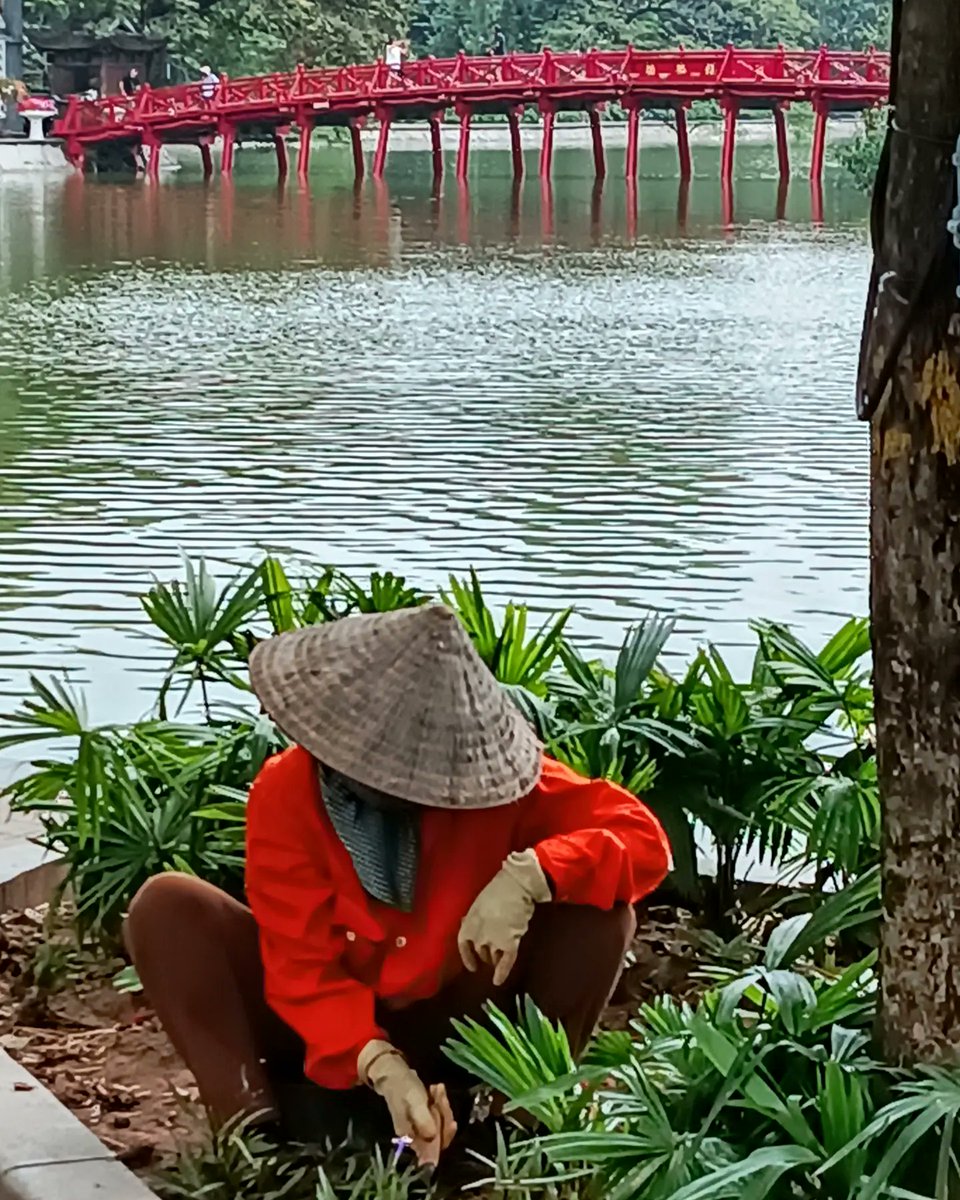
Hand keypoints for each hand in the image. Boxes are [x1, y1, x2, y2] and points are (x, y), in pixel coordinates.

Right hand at [358, 1043, 455, 1166]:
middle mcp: (416, 1138)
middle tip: (441, 1096)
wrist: (395, 1075)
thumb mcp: (414, 1103)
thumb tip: (433, 1137)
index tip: (452, 1122)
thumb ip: (423, 1121)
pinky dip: (441, 1103)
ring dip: (443, 1106)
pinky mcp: (425, 1120)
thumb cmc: (403, 1089)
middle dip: (445, 1116)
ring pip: (441, 1125)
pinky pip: (439, 1117)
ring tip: (438, 1088)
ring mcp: (421, 1129)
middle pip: (439, 1137)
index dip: (444, 1138)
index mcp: (411, 1139)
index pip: (433, 1150)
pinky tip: (437, 1089)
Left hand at [458, 848, 550, 985]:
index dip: (467, 956)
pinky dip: (502, 973)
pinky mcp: (510, 943)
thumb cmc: (499, 890)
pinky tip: (498, 981)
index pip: (464, 943)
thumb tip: (469, 926)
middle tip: (492, 955)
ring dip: (495, 960)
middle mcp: (479, 934)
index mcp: (470, 922)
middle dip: (485, 954)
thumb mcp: (480, 903)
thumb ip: (475, 919)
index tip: (472, 966)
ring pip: (492, 957)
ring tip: (499, 961)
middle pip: (480, 951)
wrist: (517, 885)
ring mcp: (494, 940)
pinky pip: (505, 962)